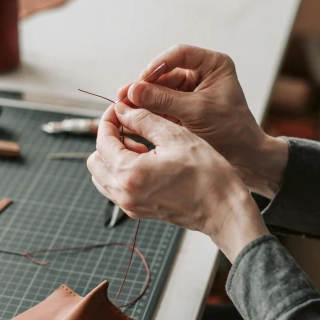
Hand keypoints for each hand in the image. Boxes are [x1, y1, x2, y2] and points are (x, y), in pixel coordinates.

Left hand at [87, 101, 267, 261]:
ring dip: (114, 156)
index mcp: (129, 174)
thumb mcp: (175, 136)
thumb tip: (123, 109)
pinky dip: (122, 171)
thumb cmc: (207, 175)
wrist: (224, 209)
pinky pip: (116, 188)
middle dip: (109, 139)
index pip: (103, 140)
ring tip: (140, 144)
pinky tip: (147, 160)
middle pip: (96, 160)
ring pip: (103, 176)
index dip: (109, 119)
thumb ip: (144, 120)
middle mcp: (124, 193)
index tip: (121, 109)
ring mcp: (130, 205)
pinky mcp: (139, 210)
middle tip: (130, 126)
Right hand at [117, 45, 287, 198]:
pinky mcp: (185, 106)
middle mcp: (203, 72)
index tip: (141, 81)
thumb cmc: (231, 131)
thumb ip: (164, 100)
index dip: (157, 65)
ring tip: (124, 107)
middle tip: (124, 96)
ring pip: (161, 88)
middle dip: (146, 85)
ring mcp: (193, 90)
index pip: (179, 54)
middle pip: (166, 72)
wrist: (245, 158)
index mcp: (214, 64)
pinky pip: (163, 103)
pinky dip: (150, 110)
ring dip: (144, 99)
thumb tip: (133, 91)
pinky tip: (133, 116)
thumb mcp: (196, 112)